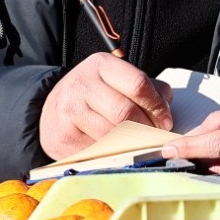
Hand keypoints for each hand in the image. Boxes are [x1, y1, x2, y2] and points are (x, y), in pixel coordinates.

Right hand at [40, 54, 173, 159]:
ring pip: (113, 134)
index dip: (157, 106)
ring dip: (133, 144)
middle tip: (155, 136)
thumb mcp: (117, 81)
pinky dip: (114, 154)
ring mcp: (70, 111)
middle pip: (125, 112)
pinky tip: (119, 151)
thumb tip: (166, 106)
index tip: (165, 121)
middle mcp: (82, 84)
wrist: (52, 110)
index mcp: (101, 65)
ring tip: (140, 144)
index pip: (138, 84)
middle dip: (147, 128)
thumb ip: (146, 88)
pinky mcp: (64, 136)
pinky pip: (99, 151)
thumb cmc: (94, 95)